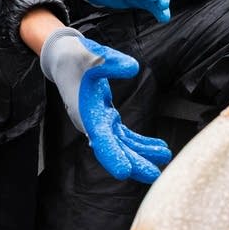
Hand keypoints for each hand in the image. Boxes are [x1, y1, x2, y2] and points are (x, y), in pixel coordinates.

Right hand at [39, 27, 170, 183]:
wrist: (63, 59)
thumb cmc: (77, 57)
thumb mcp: (92, 55)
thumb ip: (111, 62)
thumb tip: (133, 68)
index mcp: (86, 112)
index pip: (100, 139)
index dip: (112, 155)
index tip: (124, 172)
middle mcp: (91, 122)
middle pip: (114, 148)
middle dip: (133, 161)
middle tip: (154, 174)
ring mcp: (99, 122)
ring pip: (121, 144)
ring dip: (141, 153)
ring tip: (165, 157)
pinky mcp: (106, 118)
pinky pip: (124, 136)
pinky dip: (140, 142)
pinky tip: (158, 146)